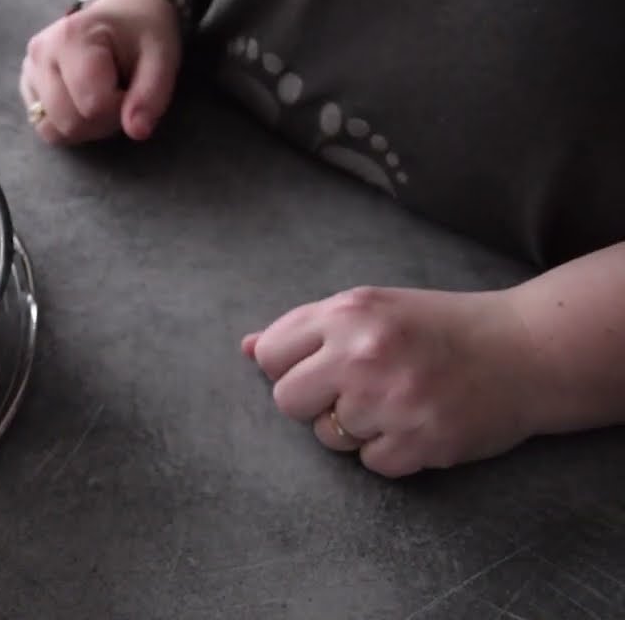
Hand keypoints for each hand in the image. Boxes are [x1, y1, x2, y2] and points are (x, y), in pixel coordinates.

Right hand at [19, 0, 181, 143]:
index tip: (134, 88)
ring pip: (52, 130)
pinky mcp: (26, 83)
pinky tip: (85, 101)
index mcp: (72, 37)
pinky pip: (44, 126)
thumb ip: (151, 95)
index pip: (94, 106)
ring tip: (103, 100)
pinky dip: (68, 125)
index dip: (121, 110)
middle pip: (69, 123)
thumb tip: (137, 132)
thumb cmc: (143, 33)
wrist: (124, 11)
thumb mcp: (162, 58)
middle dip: (102, 122)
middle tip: (121, 97)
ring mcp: (29, 68)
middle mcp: (41, 52)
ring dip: (85, 128)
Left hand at [242, 286, 543, 477]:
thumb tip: (246, 348)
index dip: (289, 367)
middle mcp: (363, 353)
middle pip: (287, 401)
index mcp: (348, 312)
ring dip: (356, 428)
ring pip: (328, 437)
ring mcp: (391, 399)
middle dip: (315, 402)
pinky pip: (370, 463)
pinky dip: (391, 451)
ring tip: (396, 401)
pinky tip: (417, 423)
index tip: (320, 367)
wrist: (525, 350)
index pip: (270, 356)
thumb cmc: (439, 328)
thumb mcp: (371, 308)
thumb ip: (307, 328)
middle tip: (357, 389)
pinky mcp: (419, 440)